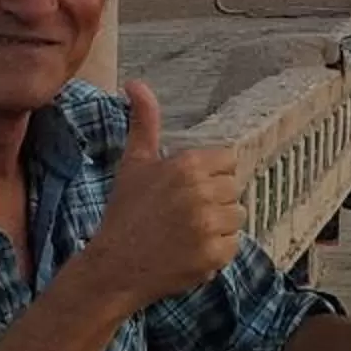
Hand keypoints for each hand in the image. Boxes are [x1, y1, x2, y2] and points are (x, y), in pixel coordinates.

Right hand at [80, 81, 243, 309]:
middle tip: (182, 214)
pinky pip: (233, 245)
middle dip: (214, 200)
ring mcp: (209, 225)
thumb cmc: (125, 213)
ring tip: (186, 233)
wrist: (113, 267)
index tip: (188, 189)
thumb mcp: (134, 164)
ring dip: (218, 226)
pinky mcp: (214, 255)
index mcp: (187, 165)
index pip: (228, 160)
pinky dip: (216, 252)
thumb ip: (144, 122)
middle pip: (234, 188)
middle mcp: (202, 192)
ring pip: (237, 217)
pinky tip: (189, 251)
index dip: (210, 175)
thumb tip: (136, 83)